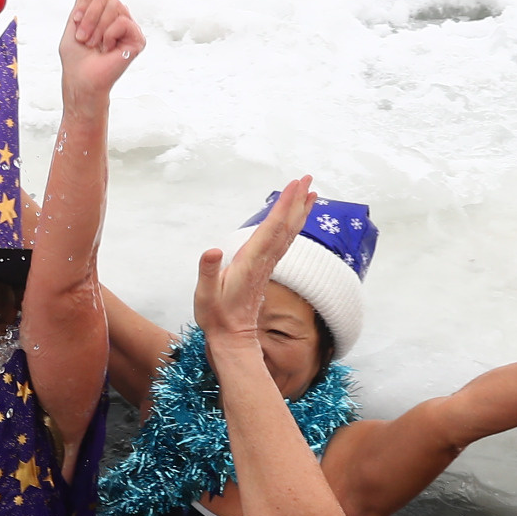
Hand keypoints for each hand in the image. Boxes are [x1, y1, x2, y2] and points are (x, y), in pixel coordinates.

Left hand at [58, 0, 142, 108]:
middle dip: (89, 15)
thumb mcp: (75, 20)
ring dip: (96, 27)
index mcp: (105, 11)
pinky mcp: (138, 39)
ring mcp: (130, 27)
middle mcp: (120, 16)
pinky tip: (107, 49)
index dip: (84, 2)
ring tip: (93, 45)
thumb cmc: (76, 57)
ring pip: (115, 5)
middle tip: (83, 38)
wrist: (81, 80)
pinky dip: (108, 35)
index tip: (75, 22)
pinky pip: (123, 21)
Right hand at [195, 175, 309, 351]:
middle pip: (285, 226)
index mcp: (250, 261)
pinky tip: (296, 218)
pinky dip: (293, 226)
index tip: (295, 185)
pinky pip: (284, 242)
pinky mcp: (265, 268)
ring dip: (299, 211)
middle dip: (297, 201)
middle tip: (308, 178)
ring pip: (288, 233)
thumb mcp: (205, 295)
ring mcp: (267, 264)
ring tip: (311, 193)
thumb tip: (212, 250)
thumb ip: (207, 272)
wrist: (233, 337)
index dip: (284, 205)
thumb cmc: (216, 316)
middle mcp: (263, 260)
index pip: (272, 228)